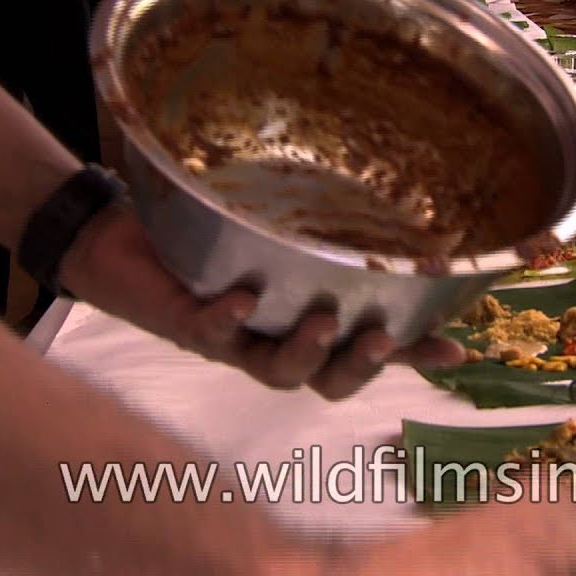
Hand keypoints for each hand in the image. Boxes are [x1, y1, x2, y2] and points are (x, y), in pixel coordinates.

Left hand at [59, 203, 465, 398]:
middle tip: (382, 340)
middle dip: (360, 367)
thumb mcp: (271, 231)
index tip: (458, 351)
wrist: (116, 242)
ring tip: (323, 322)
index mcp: (307, 322)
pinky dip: (230, 317)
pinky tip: (245, 296)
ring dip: (304, 352)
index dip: (414, 356)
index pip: (373, 349)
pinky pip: (212, 333)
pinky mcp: (188, 324)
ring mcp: (235, 340)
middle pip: (329, 382)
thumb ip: (316, 231)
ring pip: (278, 373)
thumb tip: (380, 193)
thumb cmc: (207, 238)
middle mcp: (277, 341)